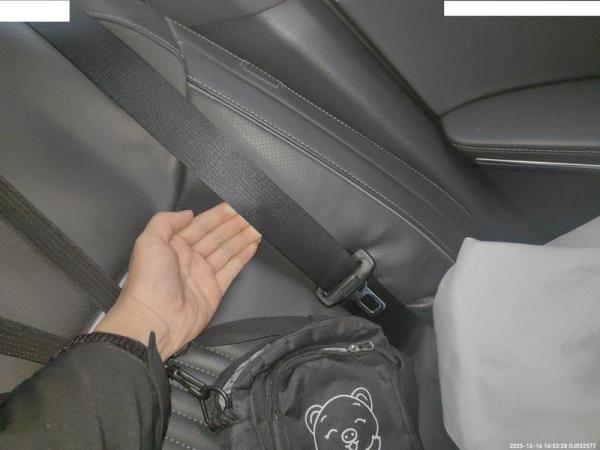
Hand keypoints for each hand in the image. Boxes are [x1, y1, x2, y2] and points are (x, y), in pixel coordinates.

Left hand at [95, 204, 260, 359]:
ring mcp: (202, 275)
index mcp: (173, 246)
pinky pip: (231, 269)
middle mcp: (188, 259)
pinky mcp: (214, 290)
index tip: (234, 206)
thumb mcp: (148, 241)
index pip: (200, 225)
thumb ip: (166, 221)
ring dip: (242, 237)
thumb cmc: (148, 282)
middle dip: (234, 224)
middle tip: (252, 213)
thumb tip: (187, 213)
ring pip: (227, 250)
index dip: (218, 215)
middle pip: (216, 236)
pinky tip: (252, 245)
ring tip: (257, 226)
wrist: (154, 320)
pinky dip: (242, 257)